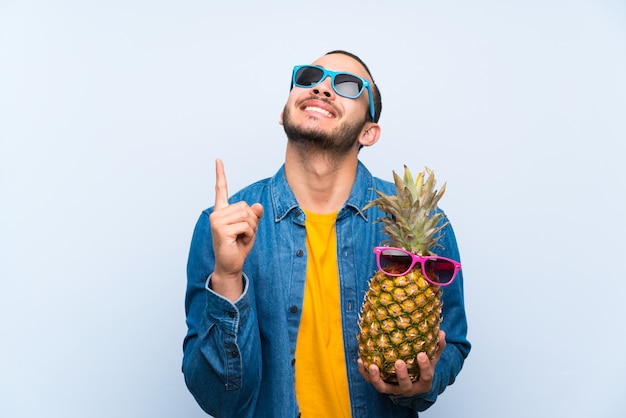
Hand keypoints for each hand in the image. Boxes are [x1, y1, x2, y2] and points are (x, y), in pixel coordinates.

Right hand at [209, 159, 263, 299]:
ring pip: (246, 216)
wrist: (231, 265)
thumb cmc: (238, 246)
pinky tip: (239, 242)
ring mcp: (217, 221)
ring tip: (241, 238)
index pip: (220, 190)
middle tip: (243, 234)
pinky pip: (246, 225)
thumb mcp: (250, 228)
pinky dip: (249, 235)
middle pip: (245, 206)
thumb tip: (258, 206)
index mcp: (222, 211)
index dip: (220, 174)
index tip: (218, 160)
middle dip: (251, 221)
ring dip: (250, 229)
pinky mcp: (221, 230)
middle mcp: (217, 214)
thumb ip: (254, 216)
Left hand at [358, 331, 445, 396]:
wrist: (412, 384)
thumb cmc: (421, 369)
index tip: (421, 354)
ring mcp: (393, 389)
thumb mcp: (432, 359)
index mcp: (423, 382)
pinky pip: (371, 381)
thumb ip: (437, 347)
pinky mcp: (382, 386)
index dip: (424, 367)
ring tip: (372, 366)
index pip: (426, 377)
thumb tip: (442, 332)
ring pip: (384, 388)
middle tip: (399, 363)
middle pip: (405, 386)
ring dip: (377, 378)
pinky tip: (360, 360)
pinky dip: (365, 372)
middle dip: (402, 375)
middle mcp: (408, 389)